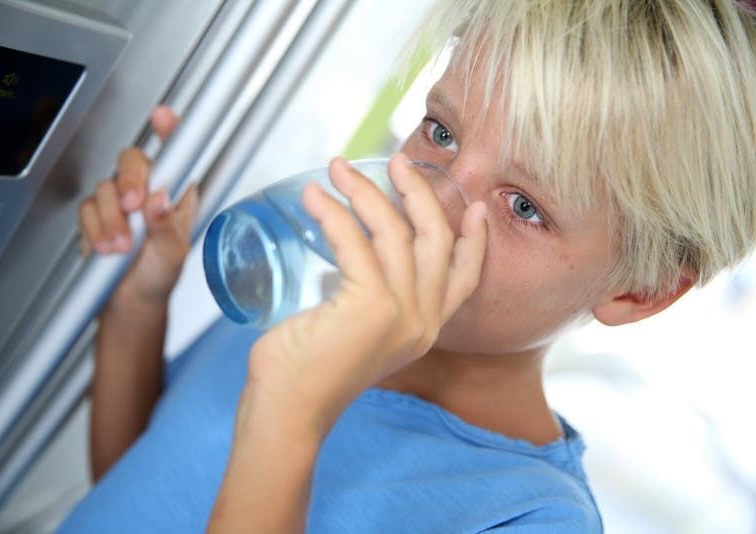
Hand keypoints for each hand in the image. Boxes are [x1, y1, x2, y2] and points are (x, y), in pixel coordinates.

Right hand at [78, 106, 198, 303]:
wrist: (131, 301)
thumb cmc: (160, 274)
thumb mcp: (173, 254)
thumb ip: (166, 227)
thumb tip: (159, 199)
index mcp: (176, 193)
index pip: (176, 154)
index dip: (169, 131)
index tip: (163, 117)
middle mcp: (148, 190)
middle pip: (132, 161)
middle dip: (129, 182)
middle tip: (133, 206)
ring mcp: (120, 200)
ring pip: (106, 187)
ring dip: (113, 220)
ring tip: (123, 247)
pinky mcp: (96, 214)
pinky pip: (87, 209)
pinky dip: (96, 229)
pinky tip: (107, 247)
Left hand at [246, 153, 488, 436]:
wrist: (288, 411)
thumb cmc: (309, 373)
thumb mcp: (357, 334)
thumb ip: (369, 302)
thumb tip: (350, 252)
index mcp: (424, 329)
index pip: (466, 278)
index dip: (475, 239)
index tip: (474, 206)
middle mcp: (423, 322)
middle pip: (436, 239)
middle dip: (419, 191)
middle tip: (395, 160)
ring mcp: (401, 314)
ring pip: (395, 231)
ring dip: (366, 190)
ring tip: (336, 168)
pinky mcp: (371, 306)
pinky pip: (354, 241)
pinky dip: (333, 212)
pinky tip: (313, 198)